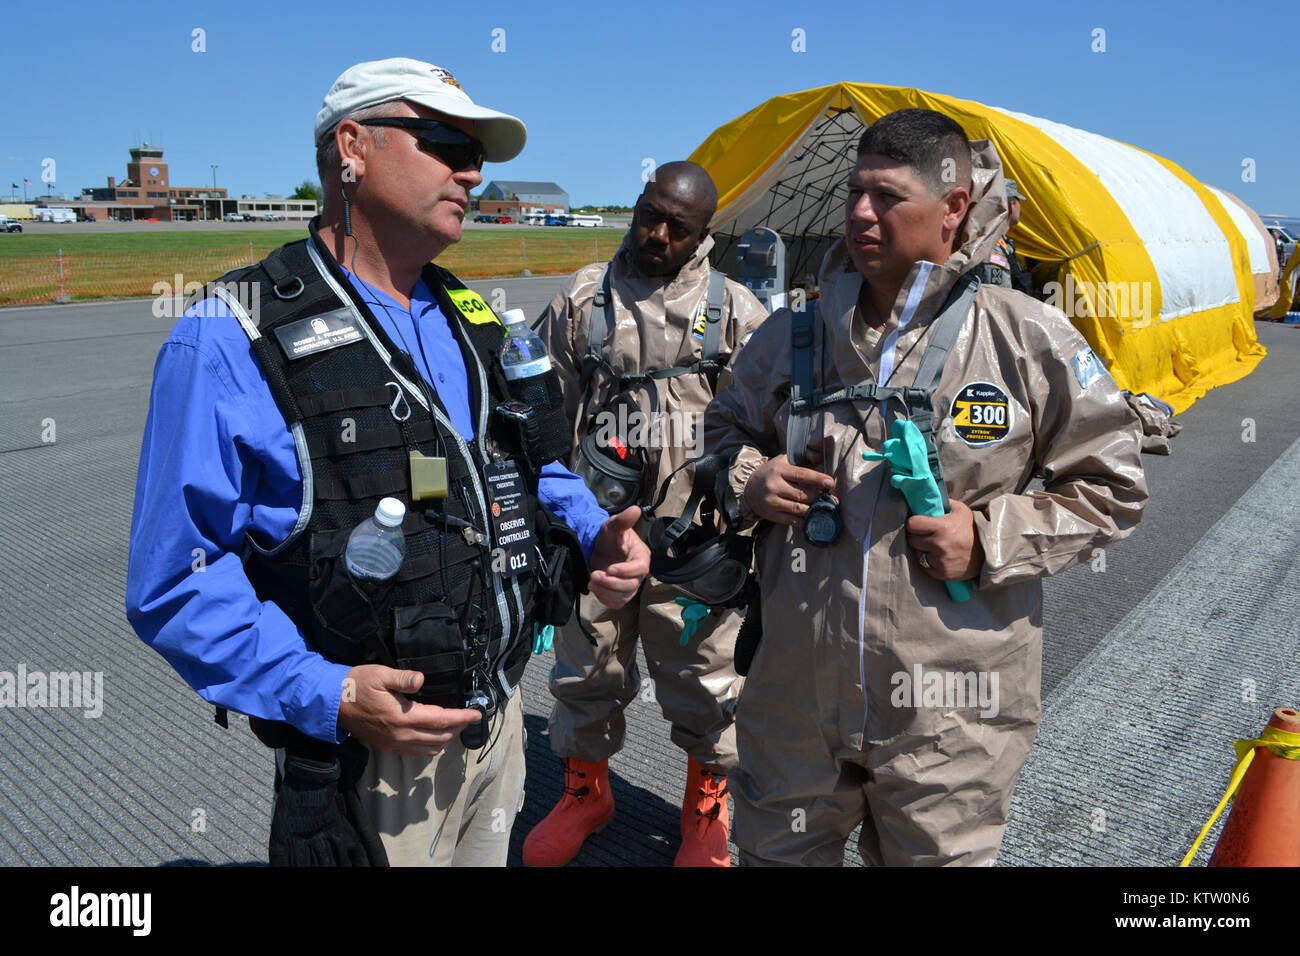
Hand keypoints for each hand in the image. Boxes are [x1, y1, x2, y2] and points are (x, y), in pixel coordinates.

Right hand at [338, 665, 480, 758]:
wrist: (331, 703)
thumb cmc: (357, 685)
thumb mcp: (380, 674)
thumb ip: (403, 678)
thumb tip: (421, 679)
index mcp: (402, 717)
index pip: (441, 720)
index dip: (462, 718)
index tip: (477, 714)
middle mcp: (401, 735)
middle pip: (440, 736)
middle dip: (458, 728)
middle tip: (469, 717)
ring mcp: (394, 743)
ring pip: (430, 748)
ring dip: (446, 738)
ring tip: (456, 726)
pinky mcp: (388, 746)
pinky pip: (416, 754)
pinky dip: (431, 748)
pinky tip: (435, 739)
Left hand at [588, 505, 650, 608]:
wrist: (597, 547)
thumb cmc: (608, 536)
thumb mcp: (613, 525)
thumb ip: (624, 520)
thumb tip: (636, 509)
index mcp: (641, 556)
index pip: (639, 568)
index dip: (625, 571)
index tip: (609, 568)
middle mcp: (638, 573)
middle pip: (631, 586)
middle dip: (612, 583)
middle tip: (594, 574)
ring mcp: (629, 585)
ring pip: (623, 596)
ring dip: (606, 592)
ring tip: (591, 581)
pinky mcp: (619, 594)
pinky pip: (616, 603)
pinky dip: (605, 599)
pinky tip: (594, 588)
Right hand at [745, 453, 834, 525]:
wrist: (748, 488)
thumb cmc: (771, 472)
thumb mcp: (783, 460)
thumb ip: (803, 457)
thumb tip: (820, 457)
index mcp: (779, 470)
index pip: (801, 475)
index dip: (817, 479)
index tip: (831, 482)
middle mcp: (774, 486)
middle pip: (802, 494)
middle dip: (819, 497)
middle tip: (832, 498)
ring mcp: (772, 502)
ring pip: (798, 509)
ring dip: (814, 510)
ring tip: (825, 508)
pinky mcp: (771, 515)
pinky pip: (791, 521)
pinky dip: (804, 521)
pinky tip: (813, 519)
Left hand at [906, 498, 984, 580]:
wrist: (987, 551)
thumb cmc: (971, 529)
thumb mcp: (960, 510)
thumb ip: (942, 503)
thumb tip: (926, 497)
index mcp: (942, 527)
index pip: (912, 524)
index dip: (914, 523)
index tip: (918, 524)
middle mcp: (939, 544)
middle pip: (912, 540)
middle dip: (918, 537)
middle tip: (928, 536)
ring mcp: (940, 560)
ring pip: (918, 554)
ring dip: (923, 551)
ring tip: (937, 547)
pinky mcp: (941, 573)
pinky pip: (925, 566)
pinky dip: (930, 563)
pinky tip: (941, 558)